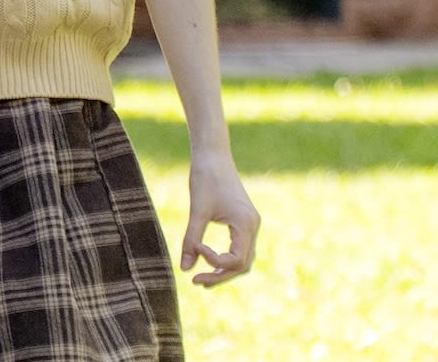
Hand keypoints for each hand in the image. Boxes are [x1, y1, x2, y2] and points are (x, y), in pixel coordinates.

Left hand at [179, 149, 258, 285]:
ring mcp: (250, 224)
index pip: (237, 261)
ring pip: (242, 258)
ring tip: (201, 278)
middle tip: (197, 282)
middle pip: (242, 265)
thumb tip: (185, 269)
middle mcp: (253, 227)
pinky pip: (239, 247)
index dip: (215, 261)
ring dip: (223, 269)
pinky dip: (225, 257)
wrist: (213, 154)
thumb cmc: (204, 178)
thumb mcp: (197, 210)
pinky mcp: (243, 221)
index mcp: (246, 225)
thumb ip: (191, 240)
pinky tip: (207, 258)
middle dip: (220, 275)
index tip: (195, 246)